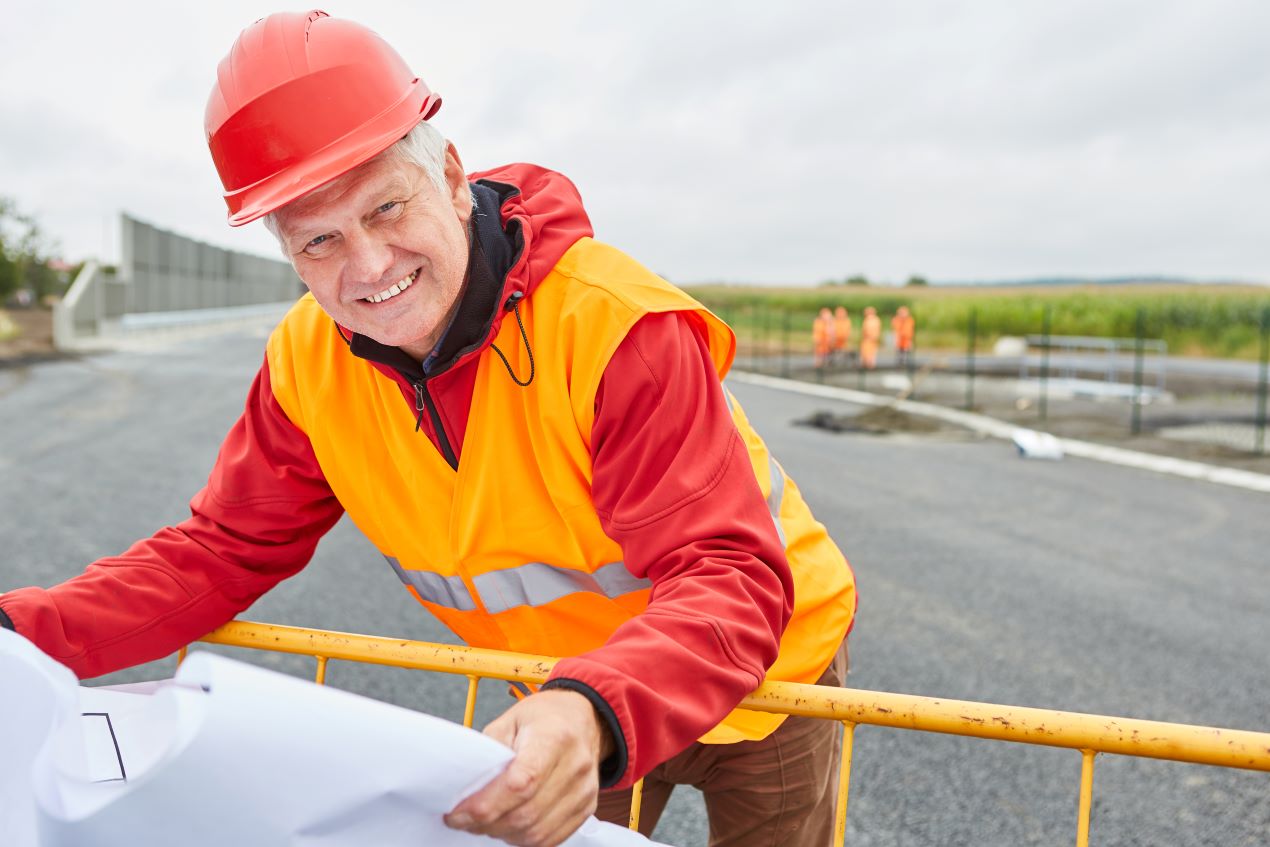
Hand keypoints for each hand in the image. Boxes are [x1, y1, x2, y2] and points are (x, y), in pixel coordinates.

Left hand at [445, 689, 613, 846]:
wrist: (582, 718)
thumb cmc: (544, 718)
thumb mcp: (509, 720)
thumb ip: (489, 754)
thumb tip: (467, 790)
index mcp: (554, 737)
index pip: (521, 782)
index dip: (486, 804)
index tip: (458, 812)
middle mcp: (575, 765)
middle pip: (526, 813)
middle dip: (487, 823)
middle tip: (463, 819)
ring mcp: (584, 789)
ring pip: (536, 832)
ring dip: (502, 833)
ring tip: (485, 821)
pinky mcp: (586, 807)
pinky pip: (550, 839)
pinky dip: (522, 838)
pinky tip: (508, 826)